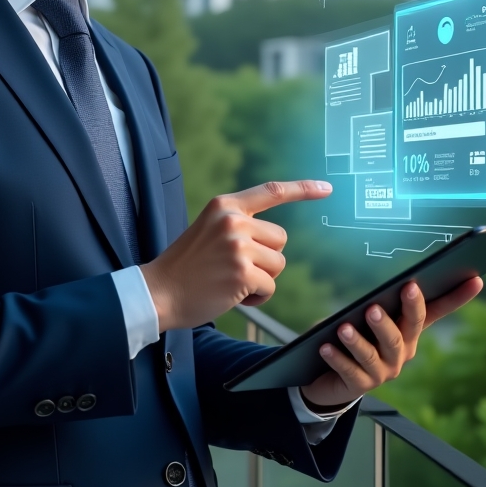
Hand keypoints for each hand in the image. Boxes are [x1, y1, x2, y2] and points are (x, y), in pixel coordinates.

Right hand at [140, 180, 332, 331]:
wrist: (159, 291)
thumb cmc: (186, 266)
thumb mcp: (209, 230)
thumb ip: (238, 225)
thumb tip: (275, 239)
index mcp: (225, 205)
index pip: (272, 191)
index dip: (303, 190)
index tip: (327, 188)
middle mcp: (233, 221)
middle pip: (280, 240)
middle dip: (266, 259)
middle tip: (233, 268)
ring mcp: (238, 246)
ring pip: (278, 265)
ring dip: (261, 279)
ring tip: (230, 281)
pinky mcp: (242, 273)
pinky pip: (269, 287)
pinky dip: (256, 297)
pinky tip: (231, 295)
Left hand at [299, 277, 482, 409]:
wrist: (329, 378)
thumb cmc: (353, 336)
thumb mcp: (365, 316)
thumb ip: (376, 305)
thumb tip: (378, 295)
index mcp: (408, 331)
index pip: (437, 311)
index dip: (458, 297)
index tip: (475, 278)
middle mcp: (401, 353)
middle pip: (405, 332)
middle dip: (401, 313)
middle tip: (386, 299)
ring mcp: (383, 371)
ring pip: (374, 354)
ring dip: (359, 340)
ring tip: (344, 328)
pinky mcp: (360, 386)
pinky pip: (350, 371)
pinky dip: (338, 358)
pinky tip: (326, 347)